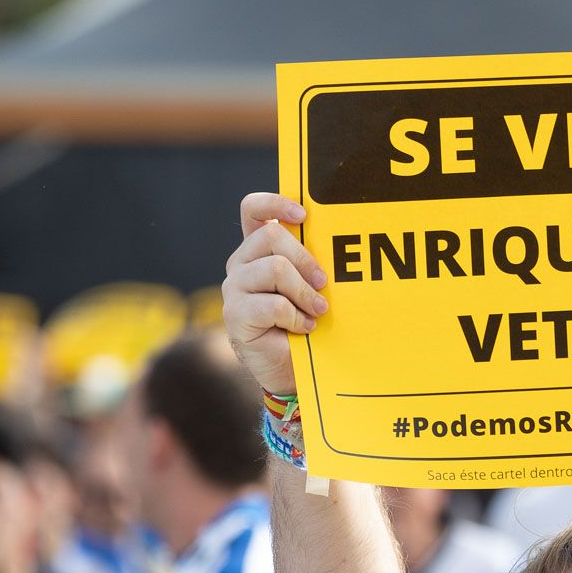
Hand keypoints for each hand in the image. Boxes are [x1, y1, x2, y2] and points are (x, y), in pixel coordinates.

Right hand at [222, 193, 330, 396]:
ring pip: (275, 269)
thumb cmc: (303, 322)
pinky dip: (296, 317)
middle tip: (324, 284)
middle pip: (271, 236)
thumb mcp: (309, 285)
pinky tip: (304, 328)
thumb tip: (337, 239)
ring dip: (304, 292)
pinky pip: (273, 305)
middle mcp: (240, 264)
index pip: (253, 209)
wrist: (289, 368)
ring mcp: (234, 288)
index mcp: (256, 250)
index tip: (304, 215)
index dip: (276, 203)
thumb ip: (310, 261)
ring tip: (318, 311)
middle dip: (305, 259)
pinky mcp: (235, 315)